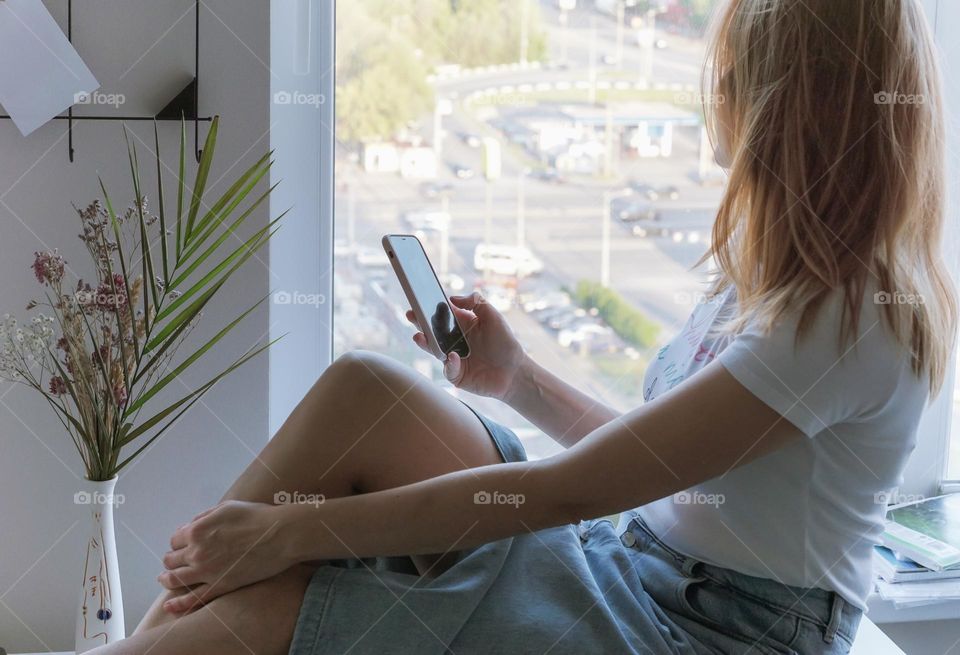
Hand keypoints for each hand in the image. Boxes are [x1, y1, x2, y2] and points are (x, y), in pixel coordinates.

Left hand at [157, 500, 293, 613]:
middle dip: (171, 559)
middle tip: (174, 561)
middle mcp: (197, 552)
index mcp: (197, 530)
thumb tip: (190, 526)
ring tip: (165, 579)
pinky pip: (194, 599)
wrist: (280, 535)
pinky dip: (179, 604)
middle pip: (171, 559)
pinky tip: (170, 606)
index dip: (179, 541)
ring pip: (176, 579)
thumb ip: (204, 517)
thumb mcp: (227, 508)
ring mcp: (207, 571)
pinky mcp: (220, 586)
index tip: (183, 544)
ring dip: (167, 579)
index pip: (175, 539)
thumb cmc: (257, 517)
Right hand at [407, 292, 525, 399]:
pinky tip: (453, 357)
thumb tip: (452, 298)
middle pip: (433, 331)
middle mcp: (455, 341)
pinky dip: (449, 363)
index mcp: (462, 324)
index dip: (430, 308)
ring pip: (434, 350)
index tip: (420, 301)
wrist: (515, 371)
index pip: (442, 314)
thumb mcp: (493, 315)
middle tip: (411, 315)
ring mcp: (454, 358)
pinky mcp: (456, 375)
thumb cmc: (505, 342)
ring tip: (419, 336)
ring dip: (426, 343)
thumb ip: (475, 302)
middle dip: (420, 323)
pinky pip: (447, 369)